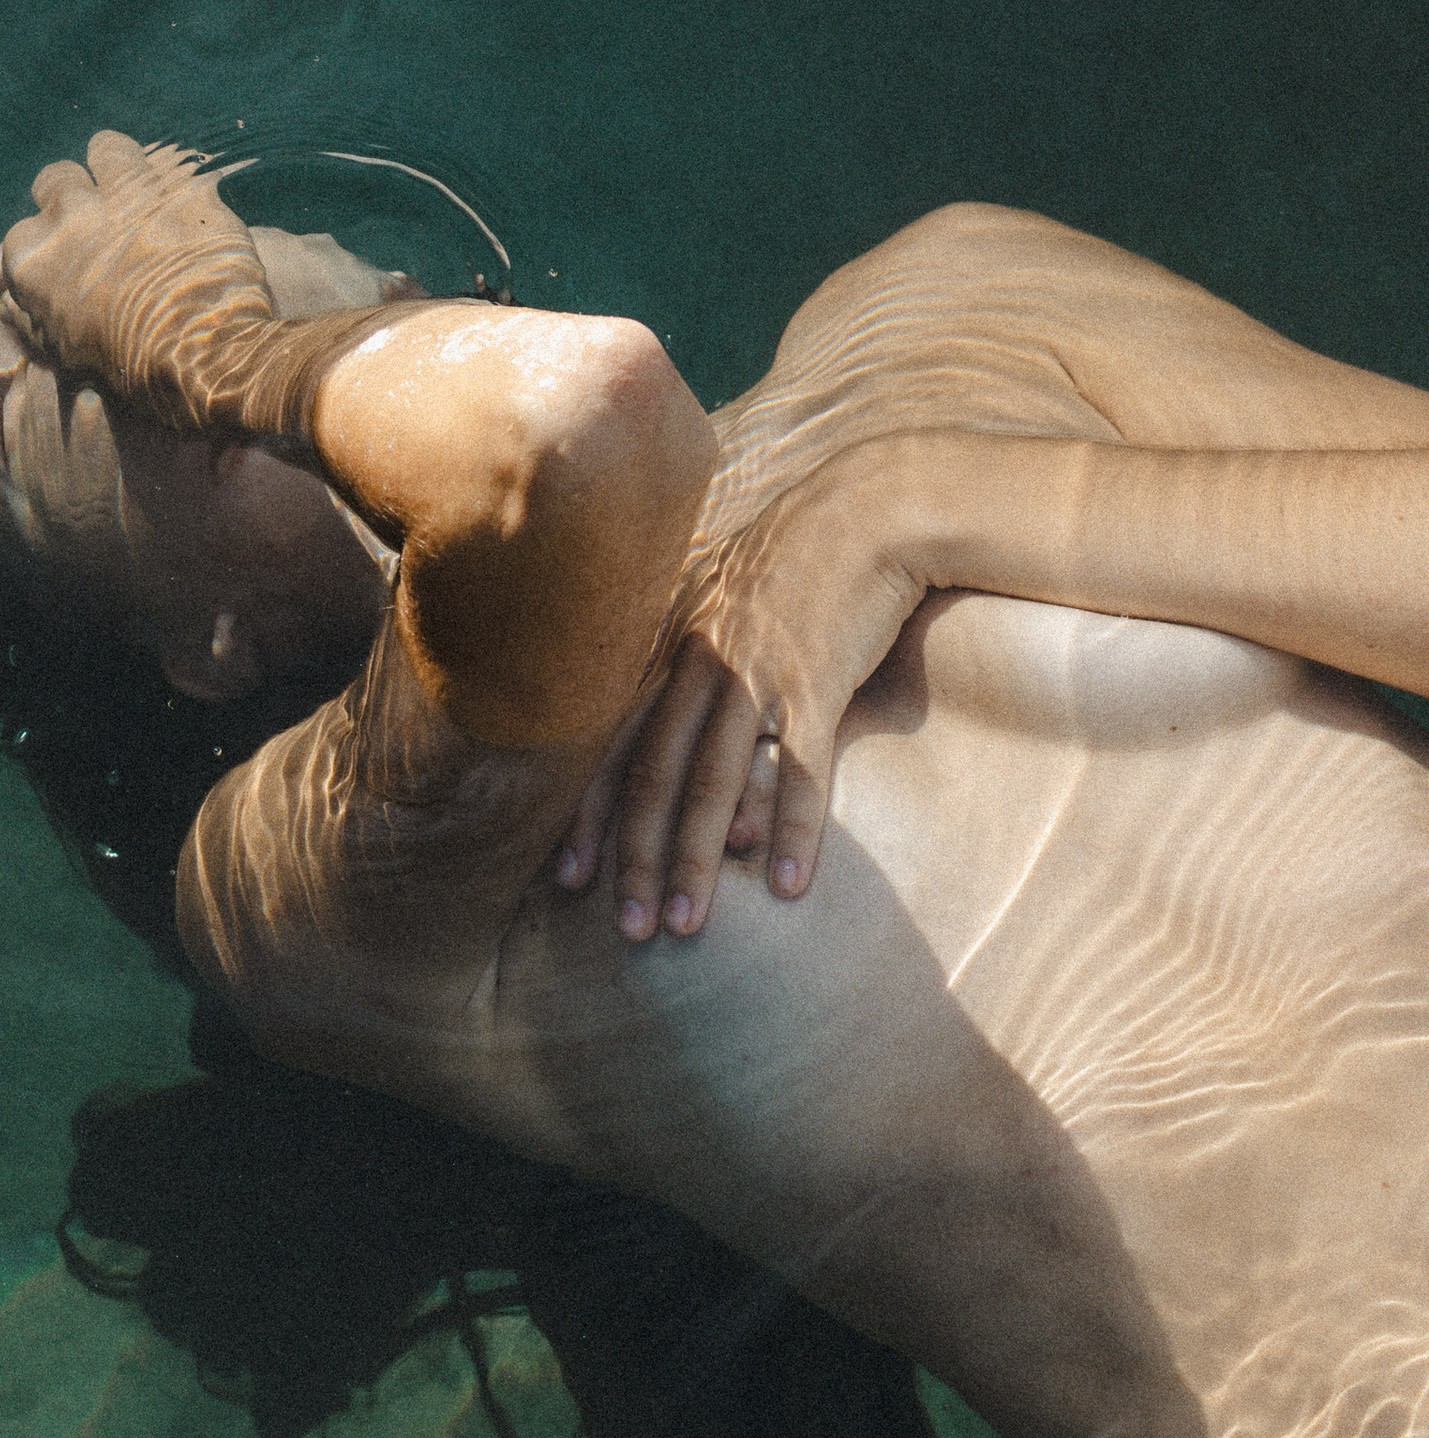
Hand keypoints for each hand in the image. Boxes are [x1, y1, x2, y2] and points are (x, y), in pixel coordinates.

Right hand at [0, 133, 277, 430]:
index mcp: (31, 256)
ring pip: (105, 148)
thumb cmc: (130, 366)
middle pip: (56, 180)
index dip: (47, 245)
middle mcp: (68, 213)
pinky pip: (165, 158)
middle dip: (72, 198)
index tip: (67, 258)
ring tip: (135, 190)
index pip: (23, 233)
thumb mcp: (62, 350)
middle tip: (99, 224)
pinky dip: (167, 174)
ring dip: (114, 166)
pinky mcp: (180, 185)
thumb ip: (24, 309)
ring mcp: (125, 192)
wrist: (205, 355)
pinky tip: (178, 195)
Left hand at [554, 437, 930, 935]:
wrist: (871, 507)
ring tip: (685, 925)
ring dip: (698, 858)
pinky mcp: (819, 678)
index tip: (565, 878)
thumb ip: (699, 671)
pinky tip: (788, 885)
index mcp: (671, 648)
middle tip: (626, 930)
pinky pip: (802, 766)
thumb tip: (690, 742)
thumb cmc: (800, 563)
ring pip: (714, 779)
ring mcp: (756, 670)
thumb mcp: (727, 608)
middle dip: (636, 857)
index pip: (614, 744)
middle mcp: (700, 662)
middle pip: (654, 773)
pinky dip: (792, 826)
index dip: (588, 814)